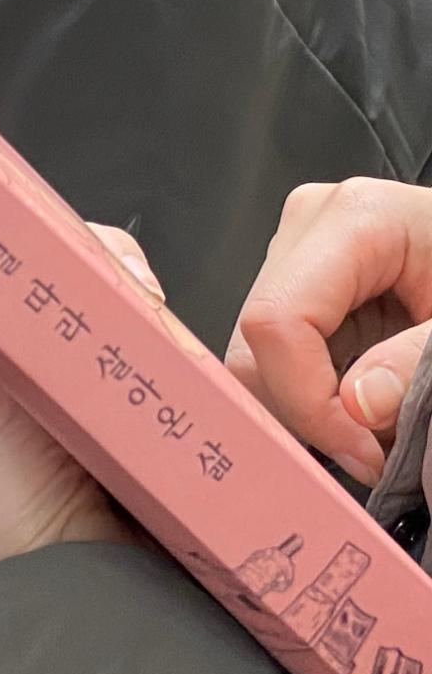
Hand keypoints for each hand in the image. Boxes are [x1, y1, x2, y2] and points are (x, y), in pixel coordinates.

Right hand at [227, 177, 431, 486]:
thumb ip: (417, 362)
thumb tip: (358, 406)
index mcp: (355, 219)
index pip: (279, 319)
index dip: (307, 398)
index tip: (362, 453)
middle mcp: (311, 227)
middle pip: (258, 339)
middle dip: (305, 409)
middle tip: (369, 454)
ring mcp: (300, 252)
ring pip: (260, 351)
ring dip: (311, 406)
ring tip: (377, 428)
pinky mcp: (305, 280)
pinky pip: (281, 350)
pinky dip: (317, 393)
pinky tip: (366, 403)